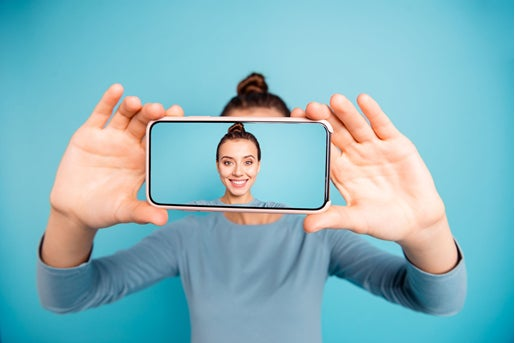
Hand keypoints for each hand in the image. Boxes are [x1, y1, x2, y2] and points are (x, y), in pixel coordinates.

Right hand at [50, 84, 183, 229]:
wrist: (73, 210)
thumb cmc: (104, 210)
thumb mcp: (124, 211)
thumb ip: (142, 213)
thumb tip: (162, 220)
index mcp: (144, 160)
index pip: (161, 140)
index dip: (169, 128)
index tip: (180, 117)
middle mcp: (130, 146)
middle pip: (145, 124)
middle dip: (153, 115)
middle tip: (161, 109)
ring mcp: (111, 138)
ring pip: (126, 117)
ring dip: (132, 107)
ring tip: (137, 103)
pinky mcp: (90, 134)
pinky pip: (101, 115)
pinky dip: (108, 101)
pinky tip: (117, 90)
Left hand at [292, 94, 457, 272]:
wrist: (418, 222)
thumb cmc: (383, 222)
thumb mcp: (356, 220)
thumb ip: (333, 219)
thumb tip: (306, 227)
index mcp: (340, 171)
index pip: (321, 148)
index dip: (310, 135)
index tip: (295, 121)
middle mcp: (354, 155)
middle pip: (336, 133)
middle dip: (324, 120)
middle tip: (310, 107)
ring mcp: (374, 147)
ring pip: (357, 126)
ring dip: (346, 113)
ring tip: (334, 100)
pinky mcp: (395, 143)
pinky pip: (382, 125)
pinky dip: (373, 112)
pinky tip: (363, 100)